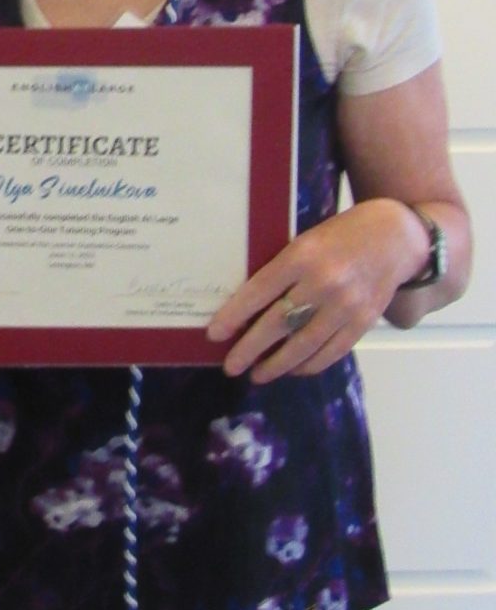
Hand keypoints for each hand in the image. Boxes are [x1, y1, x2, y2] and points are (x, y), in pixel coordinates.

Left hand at [207, 198, 421, 383]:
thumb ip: (283, 269)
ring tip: (257, 375)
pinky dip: (309, 365)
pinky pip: (331, 352)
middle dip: (250, 349)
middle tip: (231, 366)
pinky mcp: (363, 322)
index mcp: (302, 256)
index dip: (234, 315)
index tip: (214, 334)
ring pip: (304, 345)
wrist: (394, 237)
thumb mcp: (305, 241)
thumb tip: (250, 305)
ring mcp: (346, 306)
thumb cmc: (340, 235)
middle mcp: (323, 283)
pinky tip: (292, 370)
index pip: (259, 291)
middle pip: (278, 323)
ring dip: (277, 365)